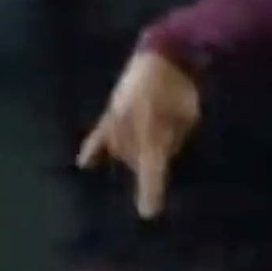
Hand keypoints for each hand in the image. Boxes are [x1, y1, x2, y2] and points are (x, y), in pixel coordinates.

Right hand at [77, 50, 199, 217]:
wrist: (161, 57)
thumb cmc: (181, 89)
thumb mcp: (187, 118)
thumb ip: (172, 141)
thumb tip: (158, 157)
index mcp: (151, 130)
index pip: (150, 168)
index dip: (150, 190)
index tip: (147, 213)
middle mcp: (128, 128)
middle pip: (136, 160)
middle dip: (152, 156)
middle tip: (167, 130)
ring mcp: (115, 120)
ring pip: (121, 151)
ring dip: (135, 150)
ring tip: (151, 127)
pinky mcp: (109, 112)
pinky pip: (98, 136)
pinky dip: (93, 150)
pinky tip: (84, 164)